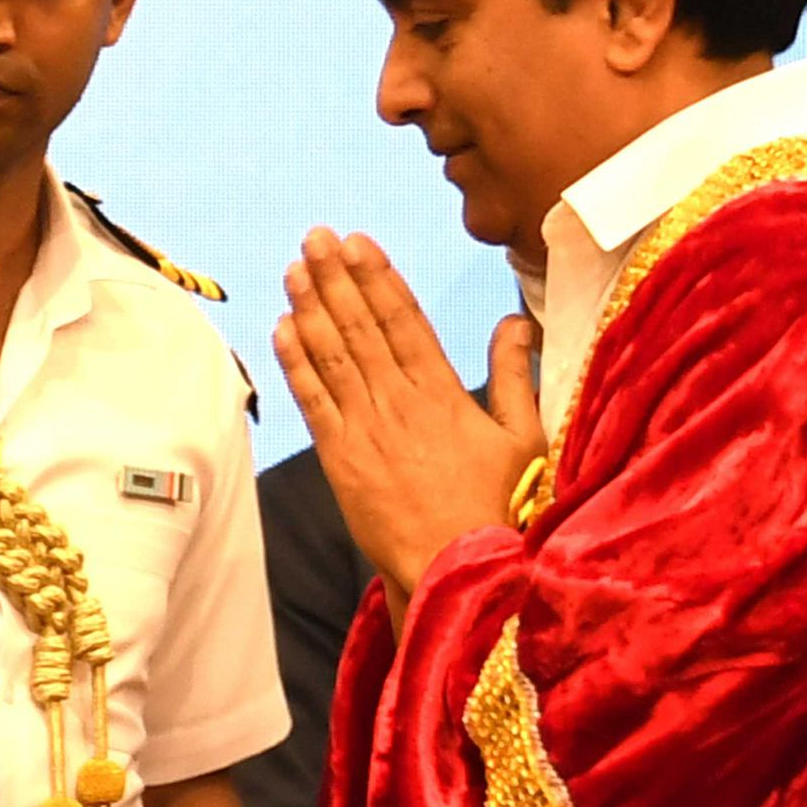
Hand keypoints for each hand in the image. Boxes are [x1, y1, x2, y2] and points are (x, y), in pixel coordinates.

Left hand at [275, 229, 545, 603]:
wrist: (459, 570)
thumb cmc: (499, 508)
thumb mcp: (525, 437)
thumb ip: (516, 374)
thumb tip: (515, 321)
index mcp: (445, 392)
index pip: (404, 320)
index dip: (378, 277)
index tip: (358, 242)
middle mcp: (400, 402)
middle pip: (361, 327)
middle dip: (336, 277)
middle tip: (315, 236)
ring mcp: (366, 430)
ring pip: (333, 356)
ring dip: (310, 307)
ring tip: (294, 267)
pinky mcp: (340, 460)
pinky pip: (313, 401)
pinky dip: (296, 363)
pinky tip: (282, 328)